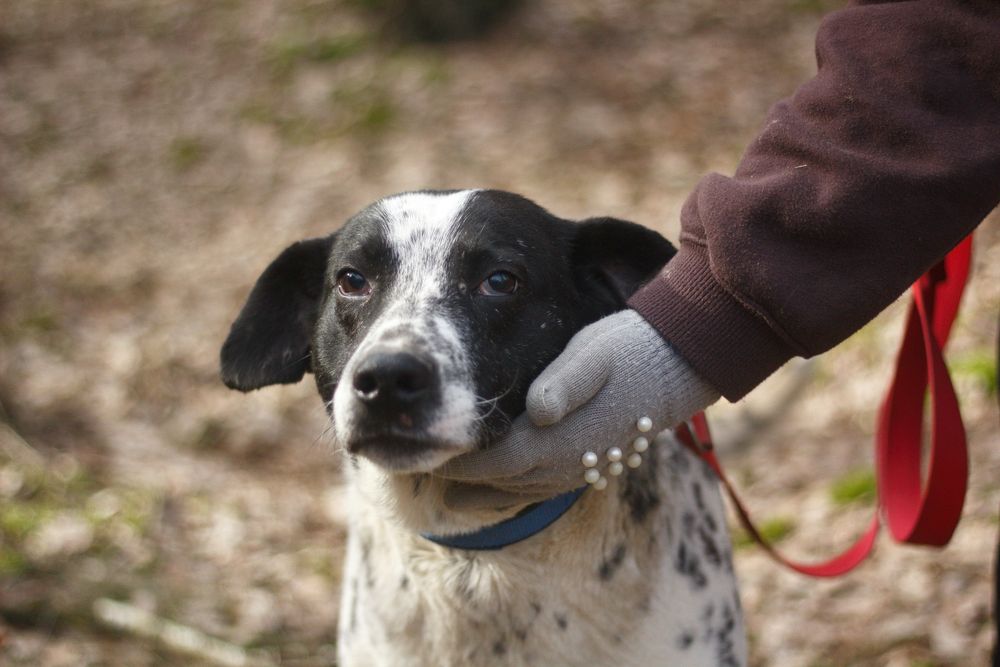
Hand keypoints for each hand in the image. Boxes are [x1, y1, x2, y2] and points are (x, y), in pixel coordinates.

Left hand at [435, 309, 719, 509]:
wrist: (678, 365)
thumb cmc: (629, 351)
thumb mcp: (595, 354)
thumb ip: (565, 383)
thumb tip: (539, 409)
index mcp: (558, 438)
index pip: (494, 463)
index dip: (460, 465)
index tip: (428, 458)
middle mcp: (567, 463)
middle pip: (501, 483)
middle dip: (464, 482)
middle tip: (427, 473)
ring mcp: (582, 469)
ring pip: (522, 491)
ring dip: (487, 493)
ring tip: (455, 491)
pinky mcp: (593, 466)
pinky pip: (545, 489)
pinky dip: (516, 492)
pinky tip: (503, 486)